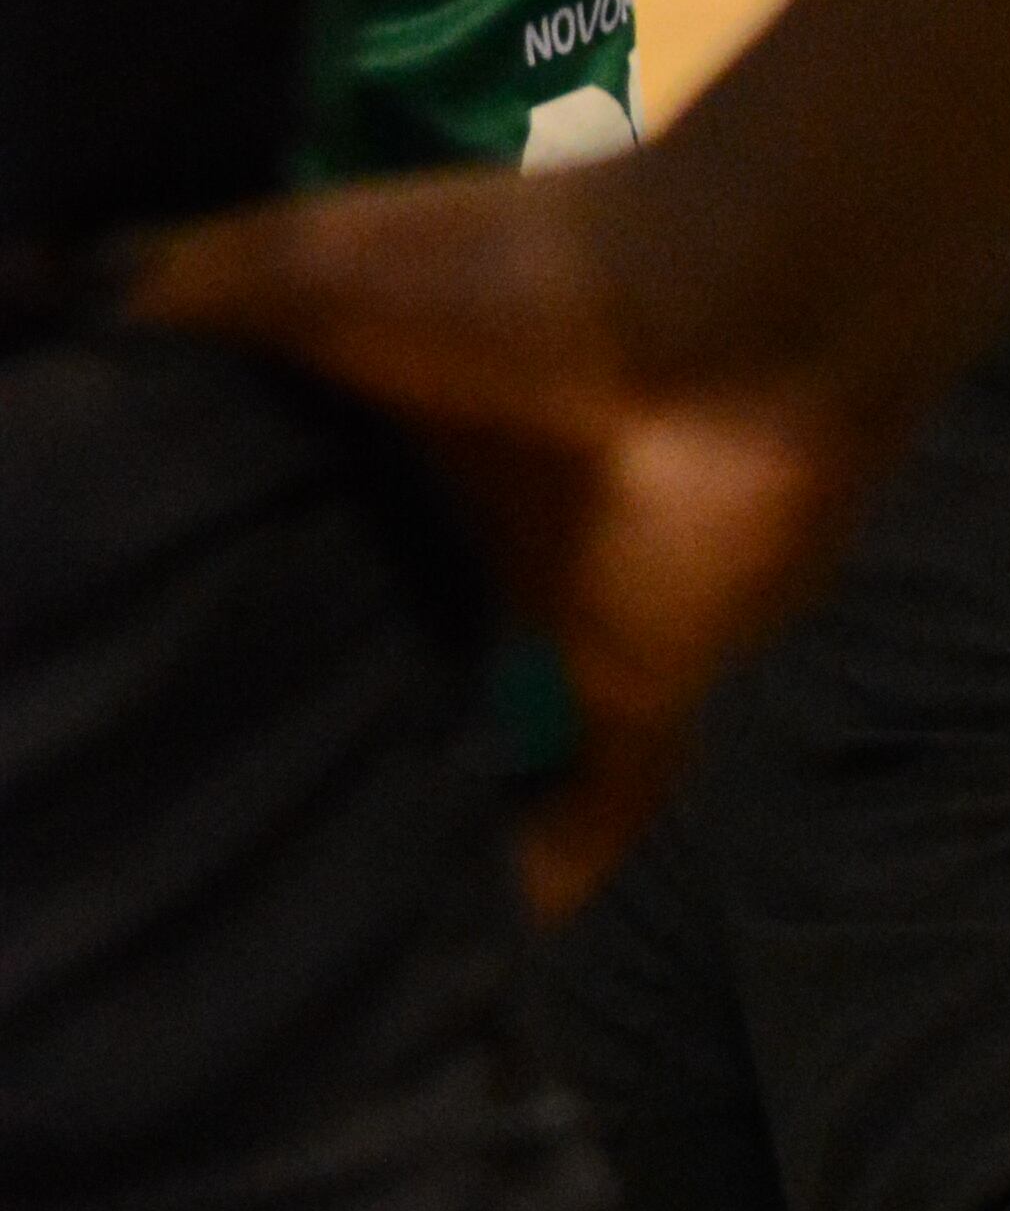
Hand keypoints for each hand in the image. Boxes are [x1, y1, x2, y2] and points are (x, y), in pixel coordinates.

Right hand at [129, 151, 877, 911]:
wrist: (737, 317)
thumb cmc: (515, 278)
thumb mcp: (299, 265)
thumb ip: (167, 297)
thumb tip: (22, 312)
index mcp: (372, 425)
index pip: (256, 519)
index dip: (181, 579)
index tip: (85, 657)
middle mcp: (452, 523)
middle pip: (348, 634)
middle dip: (272, 707)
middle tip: (146, 805)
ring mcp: (552, 607)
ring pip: (454, 727)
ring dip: (388, 796)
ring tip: (264, 891)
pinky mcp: (639, 679)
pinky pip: (596, 797)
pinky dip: (545, 866)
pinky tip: (457, 945)